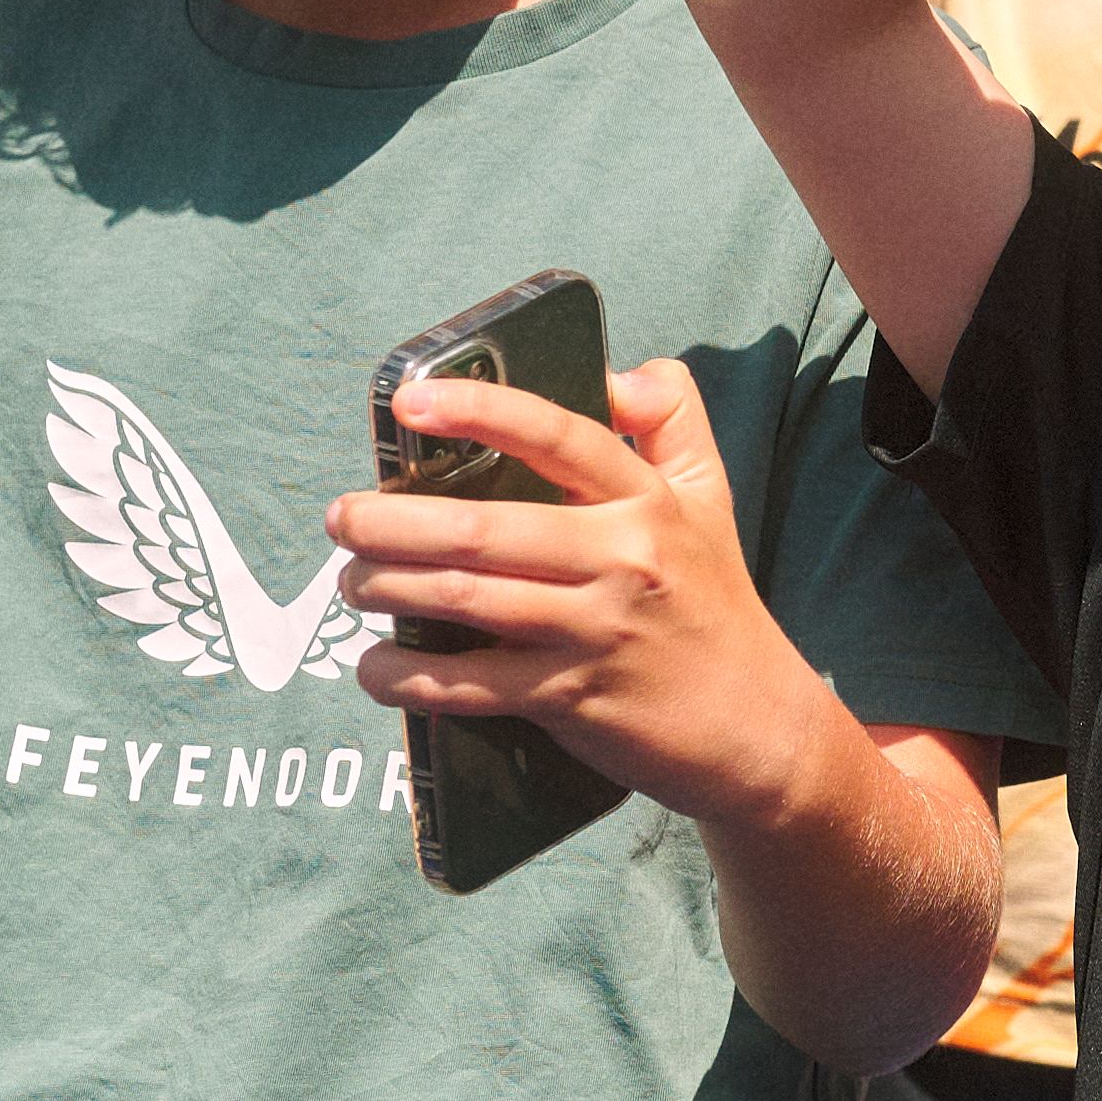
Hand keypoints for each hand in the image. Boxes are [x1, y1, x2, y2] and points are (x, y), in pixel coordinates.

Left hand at [335, 362, 830, 834]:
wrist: (758, 727)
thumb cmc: (717, 607)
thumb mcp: (712, 500)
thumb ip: (673, 421)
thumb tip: (618, 373)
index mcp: (647, 502)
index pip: (557, 436)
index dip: (480, 410)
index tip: (411, 402)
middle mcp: (622, 559)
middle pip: (482, 528)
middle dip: (390, 521)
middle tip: (343, 518)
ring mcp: (594, 632)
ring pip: (465, 599)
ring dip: (387, 588)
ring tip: (352, 583)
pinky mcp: (571, 699)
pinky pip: (467, 686)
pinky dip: (406, 676)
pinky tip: (375, 666)